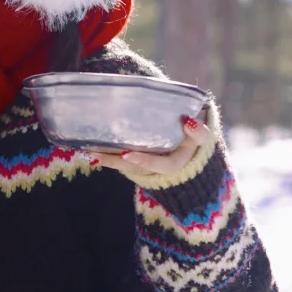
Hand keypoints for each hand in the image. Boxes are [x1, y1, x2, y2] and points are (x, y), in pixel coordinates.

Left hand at [85, 115, 208, 181]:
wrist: (192, 150)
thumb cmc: (195, 140)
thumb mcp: (202, 137)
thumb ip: (199, 132)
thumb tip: (188, 122)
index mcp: (178, 163)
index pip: (164, 165)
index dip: (146, 161)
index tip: (127, 154)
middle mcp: (160, 169)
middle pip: (137, 168)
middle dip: (117, 162)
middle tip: (98, 154)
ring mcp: (148, 168)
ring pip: (127, 166)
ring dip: (108, 160)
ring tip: (90, 152)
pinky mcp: (138, 163)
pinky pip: (122, 162)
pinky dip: (108, 157)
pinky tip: (91, 151)